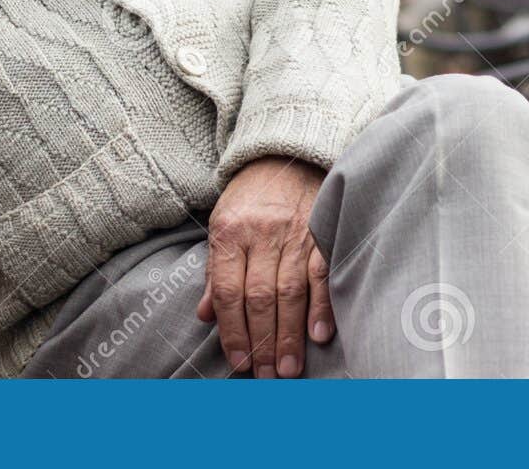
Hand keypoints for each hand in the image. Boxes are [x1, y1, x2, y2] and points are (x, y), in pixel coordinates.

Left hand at [197, 155, 332, 377]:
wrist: (285, 153)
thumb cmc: (249, 198)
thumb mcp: (222, 225)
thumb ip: (216, 272)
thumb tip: (206, 316)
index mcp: (230, 233)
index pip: (229, 292)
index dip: (233, 332)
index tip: (240, 362)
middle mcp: (262, 233)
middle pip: (260, 297)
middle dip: (263, 342)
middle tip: (268, 375)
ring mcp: (295, 232)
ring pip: (290, 292)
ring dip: (290, 335)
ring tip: (289, 368)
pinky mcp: (322, 231)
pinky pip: (321, 273)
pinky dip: (321, 307)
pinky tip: (319, 335)